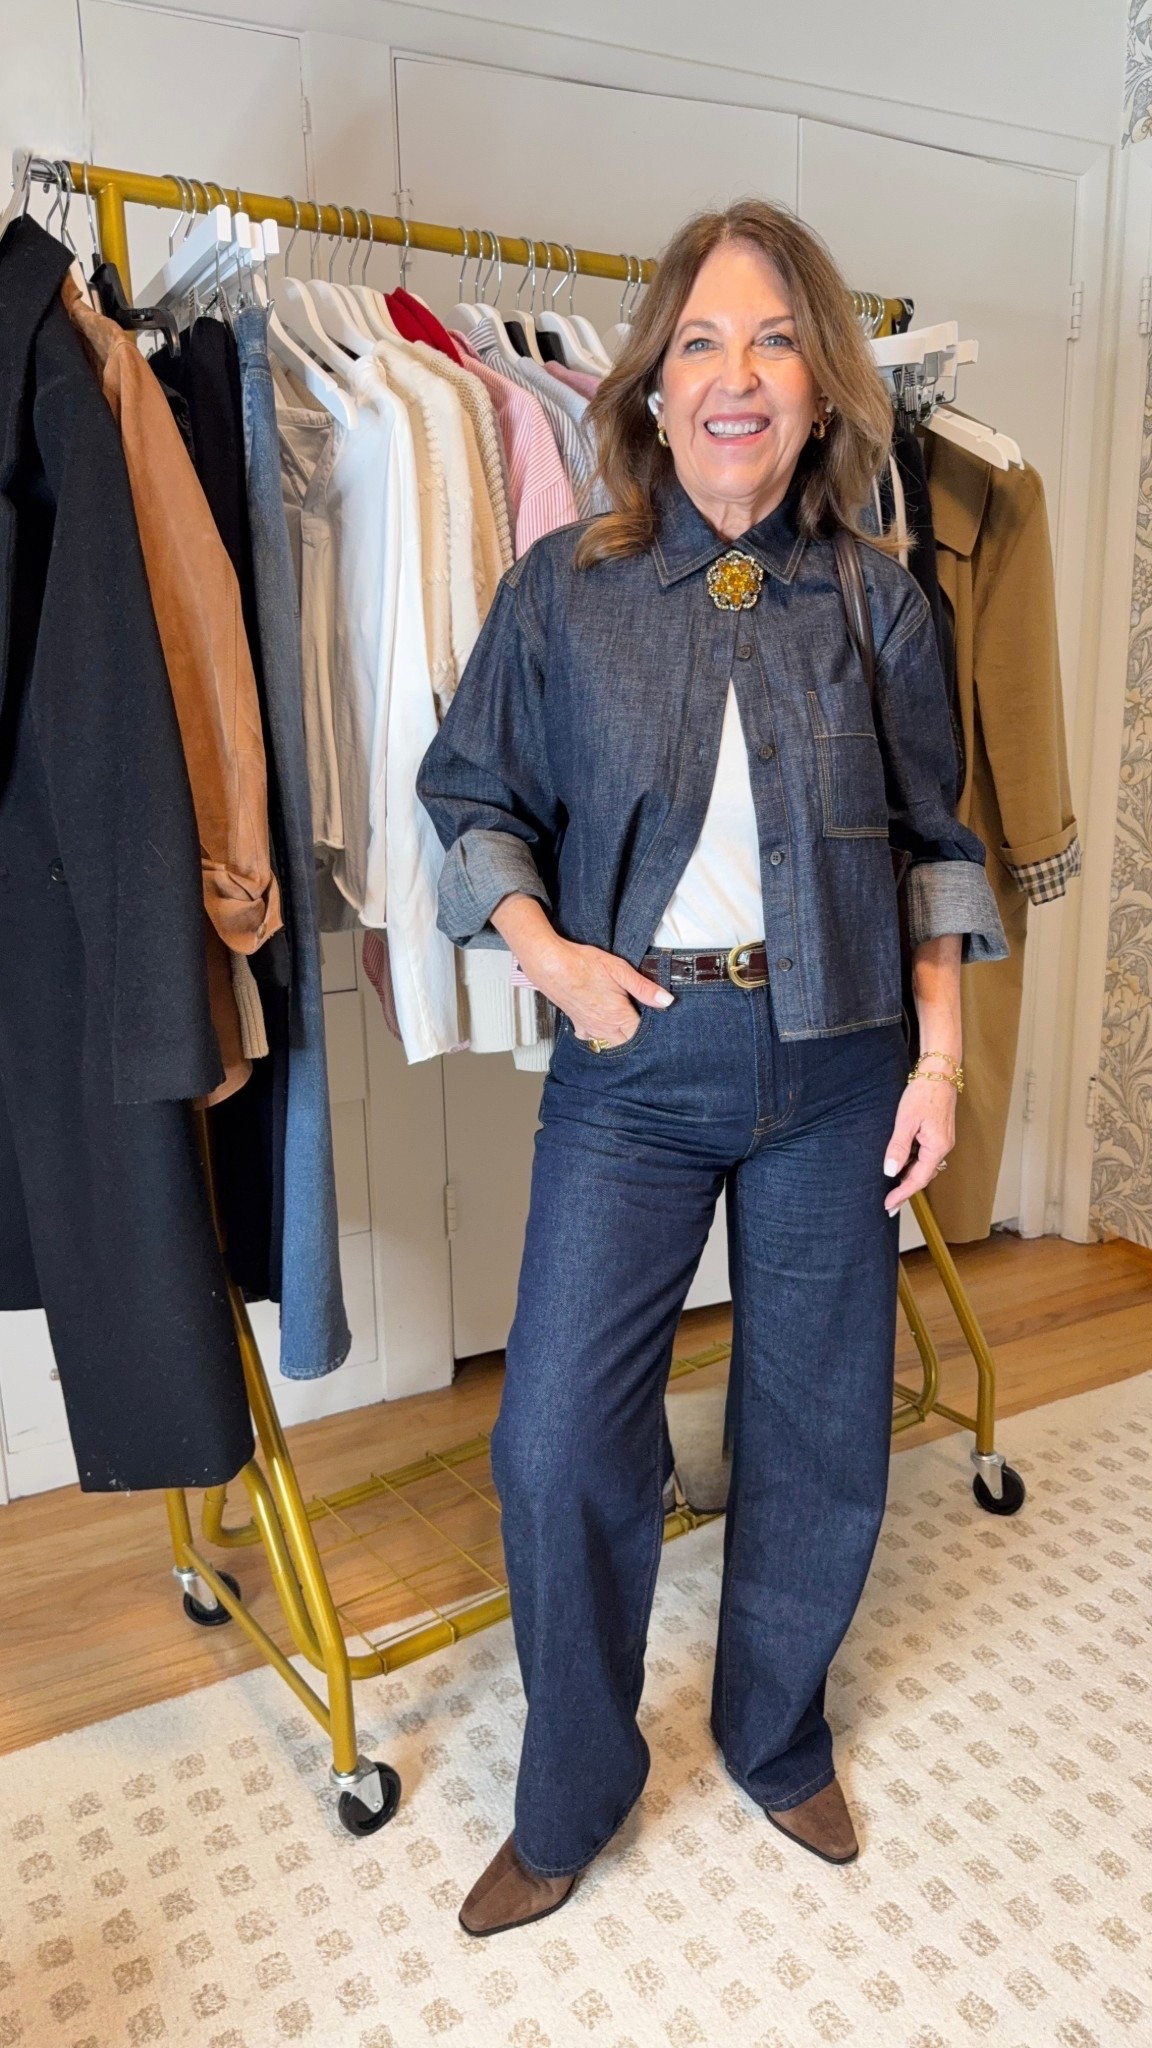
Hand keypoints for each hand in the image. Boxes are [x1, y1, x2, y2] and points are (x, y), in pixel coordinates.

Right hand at [488, 894, 672, 1045]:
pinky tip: (604, 1023)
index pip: (643, 1034)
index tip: (658, 1020)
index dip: (653, 1030)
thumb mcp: (619, 969)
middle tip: (643, 1020)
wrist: (549, 964)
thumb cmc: (581, 964)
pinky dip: (600, 1035)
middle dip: (637, 1036)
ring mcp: (590, 1028)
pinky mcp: (578, 1024)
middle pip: (628, 1043)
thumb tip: (666, 1000)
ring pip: (611, 1043)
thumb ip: (644, 988)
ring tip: (626, 1022)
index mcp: (618, 1016)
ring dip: (621, 1037)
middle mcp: (604, 1027)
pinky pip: (593, 1038)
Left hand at [882, 1074, 956, 1213]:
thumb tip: (890, 1170)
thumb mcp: (906, 1121)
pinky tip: (901, 1164)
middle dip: (905, 1190)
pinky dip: (913, 1164)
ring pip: (924, 1166)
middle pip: (923, 1176)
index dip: (902, 1193)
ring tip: (892, 1188)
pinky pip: (925, 1156)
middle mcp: (943, 1147)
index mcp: (937, 1147)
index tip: (889, 1205)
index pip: (918, 1179)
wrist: (939, 1071)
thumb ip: (898, 1147)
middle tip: (889, 1204)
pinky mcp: (938, 1133)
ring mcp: (942, 1140)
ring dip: (909, 1177)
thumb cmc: (924, 1093)